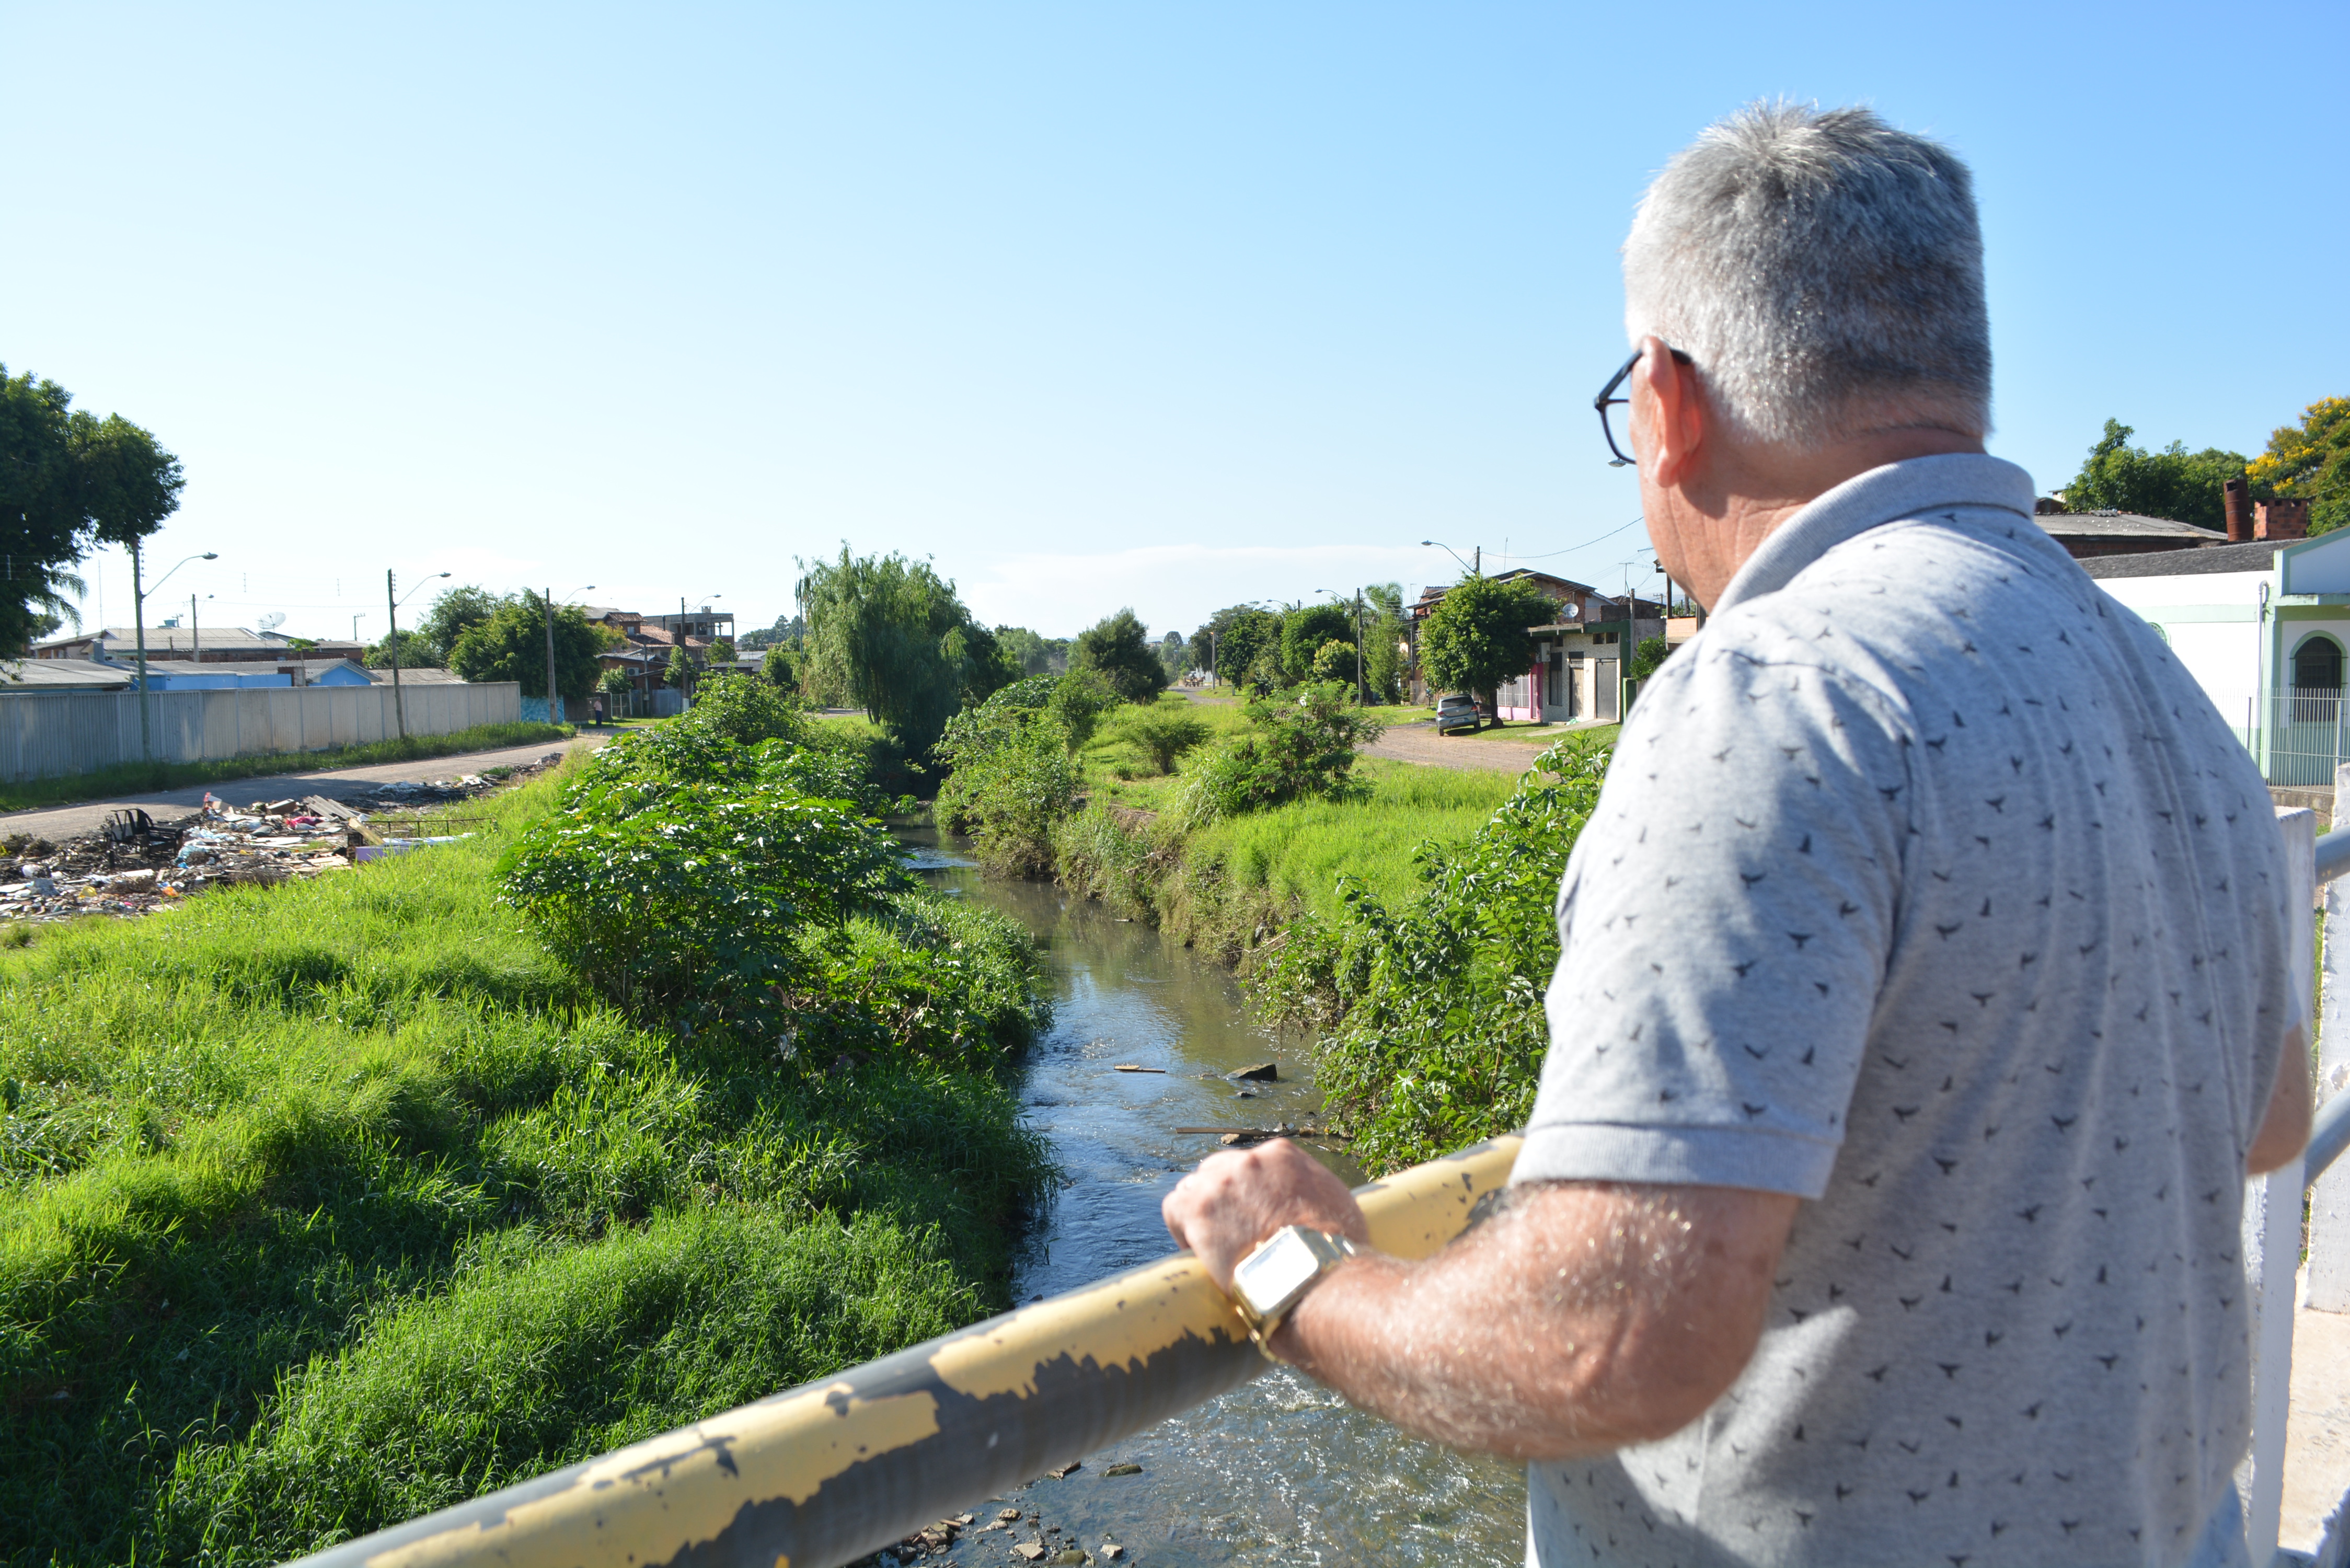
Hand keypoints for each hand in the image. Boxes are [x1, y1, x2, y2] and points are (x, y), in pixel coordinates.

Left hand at [1161, 1138, 1369, 1290]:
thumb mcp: (1337, 1207)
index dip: (1249, 1192)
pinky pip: (1175, 1209)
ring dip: (1203, 1214)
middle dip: (1223, 1197)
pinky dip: (1181, 1228)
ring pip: (1196, 1188)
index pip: (1253, 1165)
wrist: (1317, 1272)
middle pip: (1220, 1169)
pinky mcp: (1199, 1208)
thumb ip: (1317, 1196)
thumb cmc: (1337, 1250)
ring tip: (1212, 1246)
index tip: (1252, 1214)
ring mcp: (1222, 1182)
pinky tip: (1195, 1250)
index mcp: (1283, 1156)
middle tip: (1231, 1230)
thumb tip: (1315, 1212)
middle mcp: (1250, 1160)